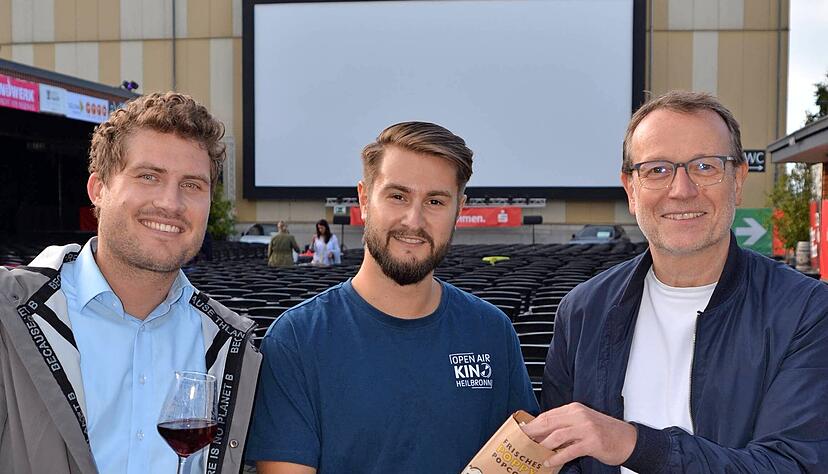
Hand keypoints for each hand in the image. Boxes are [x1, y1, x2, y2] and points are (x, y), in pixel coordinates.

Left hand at [521, 402, 636, 467]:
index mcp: (575, 409)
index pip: (548, 415)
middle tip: (521, 441)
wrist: (628, 439)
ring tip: (533, 452)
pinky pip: (569, 450)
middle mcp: (579, 415)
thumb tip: (543, 433)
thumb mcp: (583, 422)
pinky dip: (557, 456)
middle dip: (533, 433)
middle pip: (549, 422)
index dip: (533, 423)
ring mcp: (586, 428)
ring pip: (557, 435)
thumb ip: (565, 424)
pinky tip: (549, 461)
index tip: (521, 431)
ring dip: (543, 445)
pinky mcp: (592, 442)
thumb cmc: (605, 432)